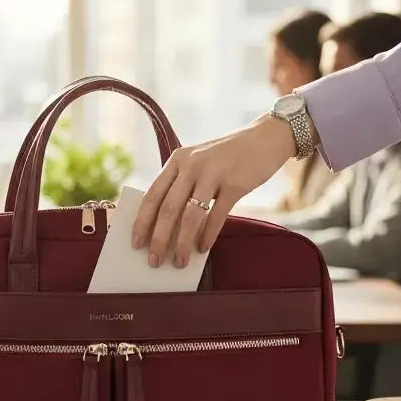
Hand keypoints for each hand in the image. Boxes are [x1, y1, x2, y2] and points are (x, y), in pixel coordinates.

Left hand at [131, 115, 296, 267]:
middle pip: (168, 209)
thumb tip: (166, 226)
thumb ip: (183, 185)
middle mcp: (191, 165)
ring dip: (183, 243)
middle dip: (159, 239)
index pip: (152, 194)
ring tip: (180, 261)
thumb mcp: (199, 162)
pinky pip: (216, 216)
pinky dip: (208, 236)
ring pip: (190, 216)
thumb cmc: (228, 157)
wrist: (265, 139)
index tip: (135, 243)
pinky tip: (203, 249)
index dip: (142, 221)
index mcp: (177, 160)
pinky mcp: (234, 184)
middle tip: (154, 261)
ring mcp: (213, 174)